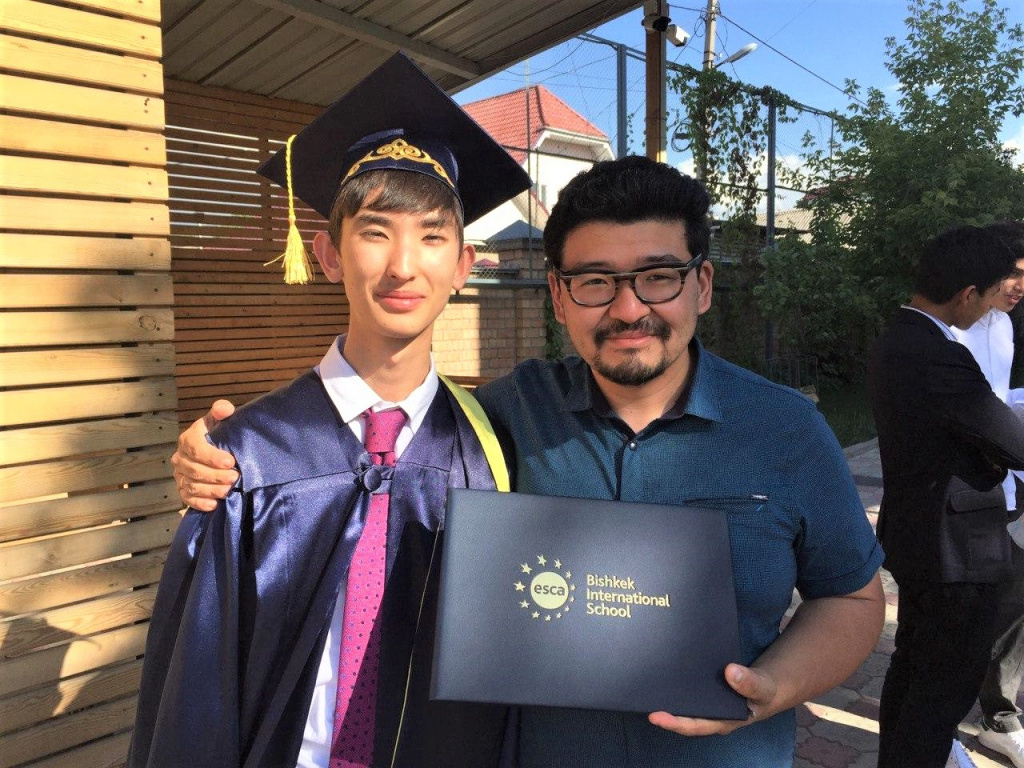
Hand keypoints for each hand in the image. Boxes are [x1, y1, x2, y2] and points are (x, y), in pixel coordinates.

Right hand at [171, 400, 239, 510]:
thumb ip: (222, 411)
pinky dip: (200, 503)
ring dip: (210, 490)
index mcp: (188, 439)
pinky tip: (214, 504)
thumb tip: (225, 409)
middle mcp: (180, 457)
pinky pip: (187, 499)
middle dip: (215, 475)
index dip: (211, 456)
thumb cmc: (219, 434)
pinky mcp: (183, 489)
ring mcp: (180, 475)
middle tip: (235, 478)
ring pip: (192, 485)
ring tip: (228, 490)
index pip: (195, 448)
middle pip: (194, 470)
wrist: (216, 449)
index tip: (231, 461)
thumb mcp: (220, 421)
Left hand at [648, 663, 777, 736]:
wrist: (768, 685)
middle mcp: (710, 715)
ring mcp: (706, 703)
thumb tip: (730, 671)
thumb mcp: (763, 688)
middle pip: (682, 716)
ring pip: (682, 703)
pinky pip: (687, 689)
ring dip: (666, 695)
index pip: (694, 725)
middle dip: (662, 709)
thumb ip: (750, 683)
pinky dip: (675, 682)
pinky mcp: (704, 690)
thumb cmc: (764, 691)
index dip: (674, 722)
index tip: (654, 715)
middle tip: (640, 697)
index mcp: (723, 720)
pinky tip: (663, 668)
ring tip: (645, 682)